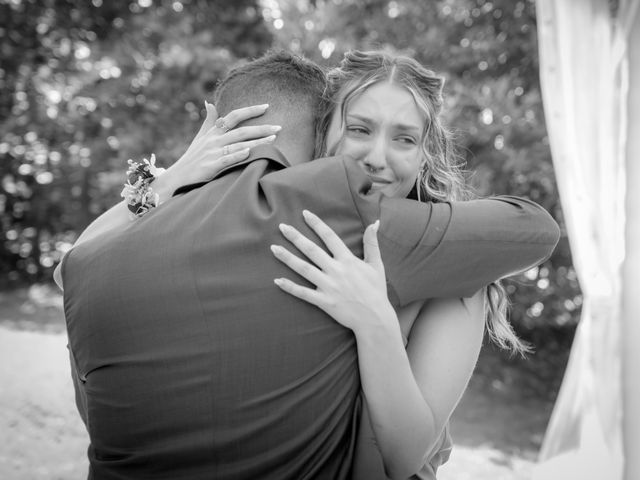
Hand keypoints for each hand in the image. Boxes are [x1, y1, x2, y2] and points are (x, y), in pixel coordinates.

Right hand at [154, 102, 281, 199]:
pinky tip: (250, 152)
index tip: (267, 106)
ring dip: (257, 141)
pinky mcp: (210, 167)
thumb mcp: (200, 137)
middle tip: (279, 127)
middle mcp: (214, 140)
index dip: (250, 110)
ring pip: (238, 144)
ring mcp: (212, 153)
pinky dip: (238, 155)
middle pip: (241, 130)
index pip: (233, 116)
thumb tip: (210, 103)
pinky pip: (227, 159)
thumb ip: (209, 121)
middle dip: (261, 128)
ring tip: (274, 139)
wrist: (177, 178)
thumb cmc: (192, 158)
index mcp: (213, 132)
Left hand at [271, 210, 396, 332]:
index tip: (304, 214)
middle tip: (281, 226)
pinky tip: (277, 280)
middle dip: (296, 237)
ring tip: (273, 248)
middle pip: (312, 250)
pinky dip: (290, 287)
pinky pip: (303, 293)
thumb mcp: (376, 264)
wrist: (375, 318)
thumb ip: (372, 243)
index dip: (317, 224)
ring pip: (304, 269)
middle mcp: (336, 271)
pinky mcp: (324, 302)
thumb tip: (375, 222)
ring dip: (288, 258)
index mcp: (348, 260)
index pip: (330, 237)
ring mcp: (329, 287)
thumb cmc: (376, 290)